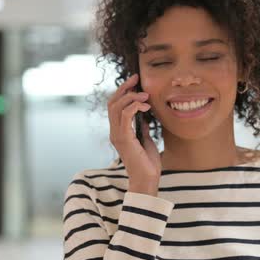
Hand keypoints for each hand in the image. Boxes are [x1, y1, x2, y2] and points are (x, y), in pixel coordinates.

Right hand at [107, 73, 161, 195]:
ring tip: (146, 96)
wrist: (147, 180)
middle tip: (137, 79)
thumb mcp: (146, 141)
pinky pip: (125, 116)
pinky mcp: (124, 139)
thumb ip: (142, 129)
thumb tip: (144, 117)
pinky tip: (146, 107)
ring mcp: (117, 135)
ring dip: (131, 96)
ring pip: (116, 106)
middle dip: (124, 87)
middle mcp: (114, 132)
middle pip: (112, 102)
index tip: (136, 81)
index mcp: (119, 131)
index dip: (123, 91)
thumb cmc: (148, 164)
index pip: (115, 105)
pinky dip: (135, 106)